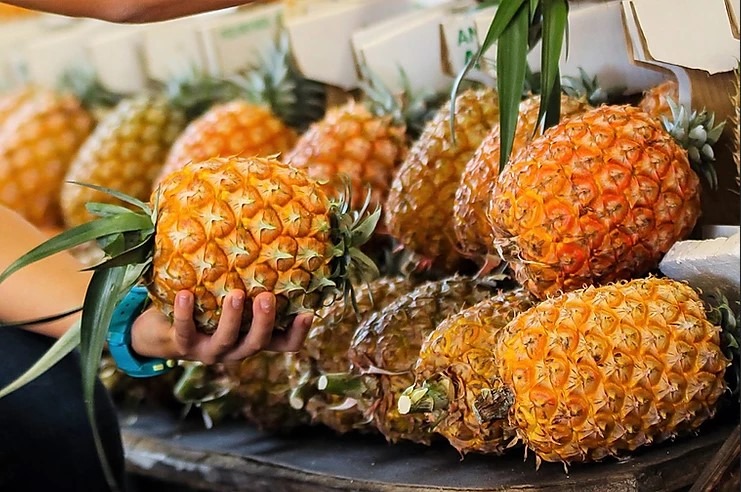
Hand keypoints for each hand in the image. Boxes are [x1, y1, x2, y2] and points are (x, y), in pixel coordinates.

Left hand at [130, 290, 312, 364]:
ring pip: (227, 341)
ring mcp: (210, 350)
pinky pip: (186, 331)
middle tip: (268, 297)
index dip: (298, 333)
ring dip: (233, 319)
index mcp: (252, 336)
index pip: (283, 343)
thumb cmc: (206, 301)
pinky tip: (185, 293)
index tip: (309, 312)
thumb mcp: (228, 292)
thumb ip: (248, 275)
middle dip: (265, 322)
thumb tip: (266, 225)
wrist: (161, 328)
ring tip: (235, 294)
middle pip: (258, 343)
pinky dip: (186, 313)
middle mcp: (236, 348)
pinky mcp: (182, 346)